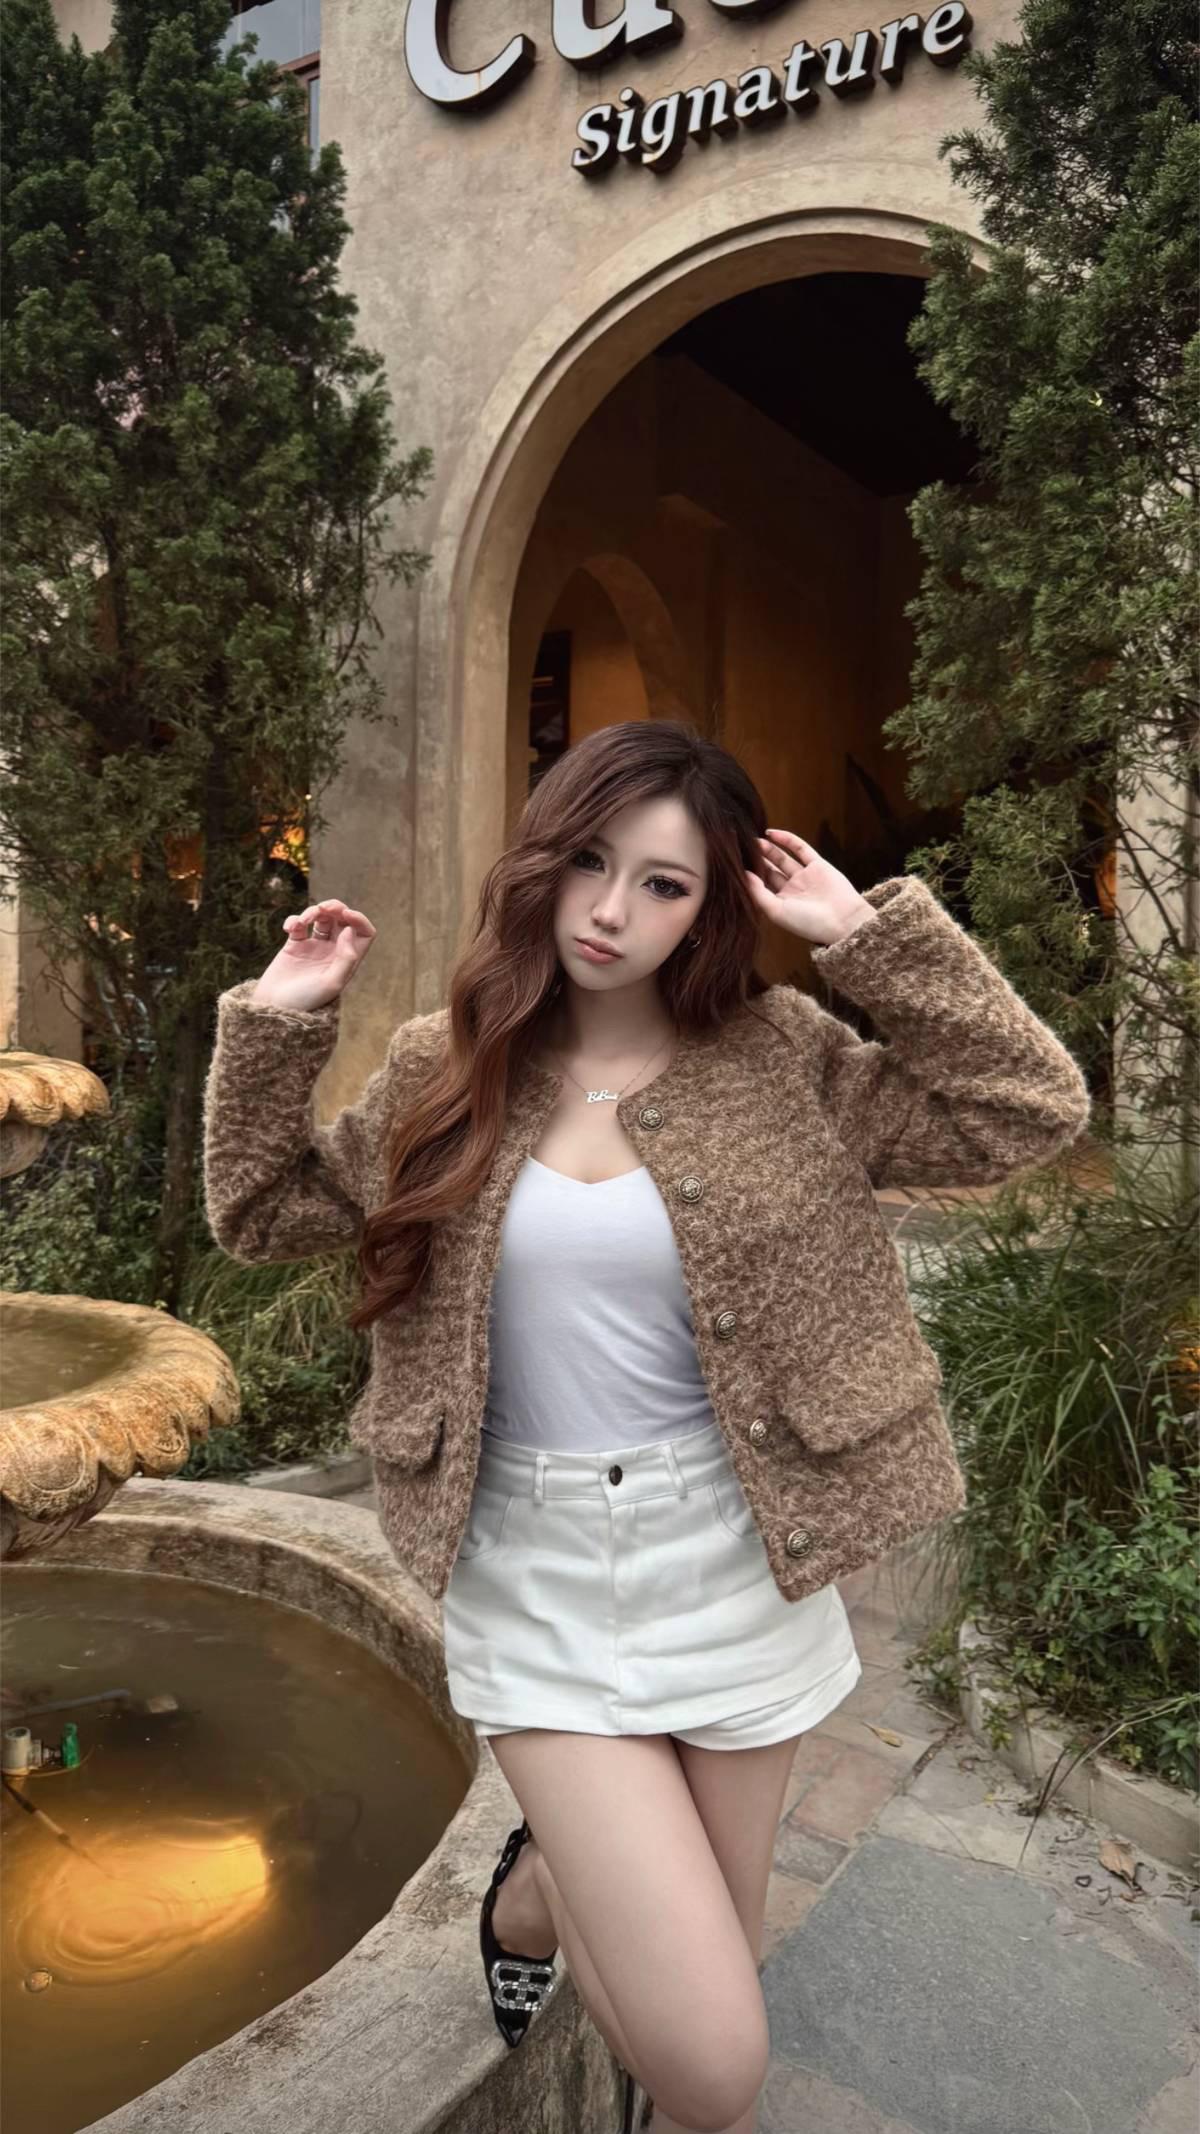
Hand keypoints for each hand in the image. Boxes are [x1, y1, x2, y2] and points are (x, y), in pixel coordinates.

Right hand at [251, 898, 377, 1011]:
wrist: (274, 1008)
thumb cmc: (305, 1000)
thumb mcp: (331, 983)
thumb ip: (346, 958)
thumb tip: (350, 930)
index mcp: (347, 961)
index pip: (364, 933)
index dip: (359, 919)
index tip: (346, 915)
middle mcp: (333, 952)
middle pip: (342, 920)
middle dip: (335, 908)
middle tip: (324, 908)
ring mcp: (314, 947)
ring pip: (321, 918)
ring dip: (313, 911)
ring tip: (303, 920)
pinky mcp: (294, 945)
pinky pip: (298, 924)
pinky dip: (294, 919)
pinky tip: (290, 928)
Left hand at [743, 830, 875, 947]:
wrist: (844, 920)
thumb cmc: (809, 922)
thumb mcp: (777, 911)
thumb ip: (759, 893)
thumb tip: (744, 875)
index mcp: (781, 905)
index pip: (760, 887)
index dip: (748, 876)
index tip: (731, 864)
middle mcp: (792, 890)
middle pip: (769, 872)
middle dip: (756, 861)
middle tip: (738, 848)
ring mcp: (805, 877)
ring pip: (782, 859)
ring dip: (767, 849)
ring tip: (751, 840)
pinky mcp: (818, 865)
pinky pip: (800, 849)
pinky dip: (786, 840)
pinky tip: (770, 833)